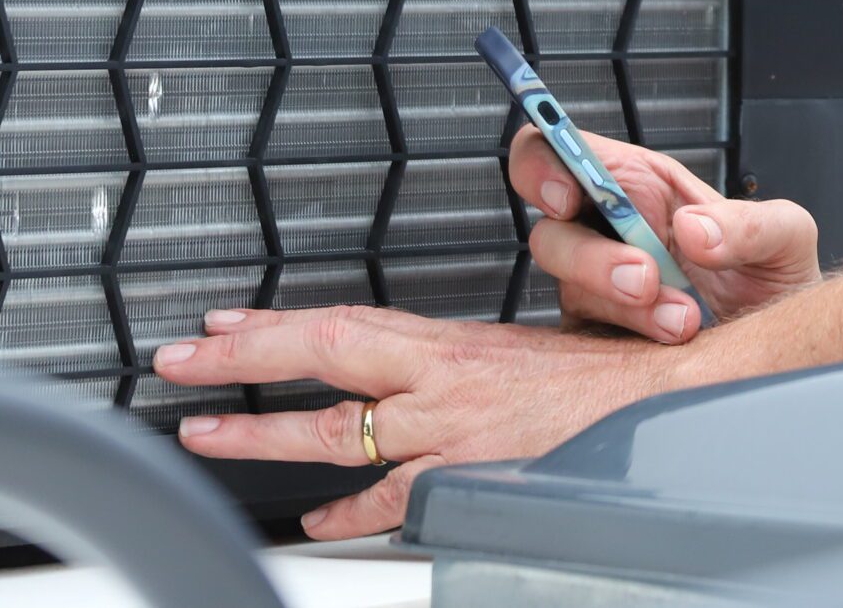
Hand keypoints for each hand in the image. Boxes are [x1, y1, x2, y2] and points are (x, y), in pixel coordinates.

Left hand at [155, 305, 675, 537]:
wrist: (660, 398)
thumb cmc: (600, 376)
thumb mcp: (516, 350)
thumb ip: (454, 365)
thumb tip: (407, 370)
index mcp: (450, 343)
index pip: (343, 321)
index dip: (274, 323)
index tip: (221, 321)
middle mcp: (440, 382)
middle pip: (322, 355)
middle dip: (242, 356)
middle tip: (181, 360)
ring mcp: (448, 433)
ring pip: (336, 432)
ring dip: (262, 432)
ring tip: (207, 432)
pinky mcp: (467, 479)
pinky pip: (391, 501)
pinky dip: (349, 514)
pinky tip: (318, 521)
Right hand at [508, 124, 819, 342]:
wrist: (783, 346)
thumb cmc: (776, 277)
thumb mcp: (787, 236)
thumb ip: (750, 224)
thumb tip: (692, 229)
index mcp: (642, 185)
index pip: (564, 152)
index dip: (544, 164)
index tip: (565, 197)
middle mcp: (611, 232)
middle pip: (550, 230)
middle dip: (589, 259)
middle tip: (646, 278)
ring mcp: (601, 287)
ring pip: (568, 290)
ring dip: (624, 308)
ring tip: (685, 320)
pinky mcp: (602, 338)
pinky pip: (583, 343)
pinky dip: (626, 343)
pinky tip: (670, 343)